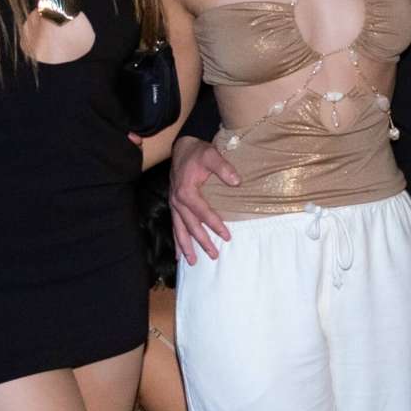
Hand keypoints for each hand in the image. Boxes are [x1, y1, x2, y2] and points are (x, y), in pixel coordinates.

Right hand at [168, 135, 240, 263]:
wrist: (183, 147)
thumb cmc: (198, 152)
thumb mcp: (211, 155)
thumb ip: (223, 168)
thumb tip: (236, 182)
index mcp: (186, 191)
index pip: (203, 213)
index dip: (215, 225)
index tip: (227, 236)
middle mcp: (177, 201)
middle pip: (191, 226)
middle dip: (202, 242)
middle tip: (214, 255)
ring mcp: (174, 204)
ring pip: (179, 229)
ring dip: (186, 246)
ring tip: (192, 262)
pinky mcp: (174, 205)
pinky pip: (174, 226)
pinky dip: (177, 240)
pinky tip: (178, 254)